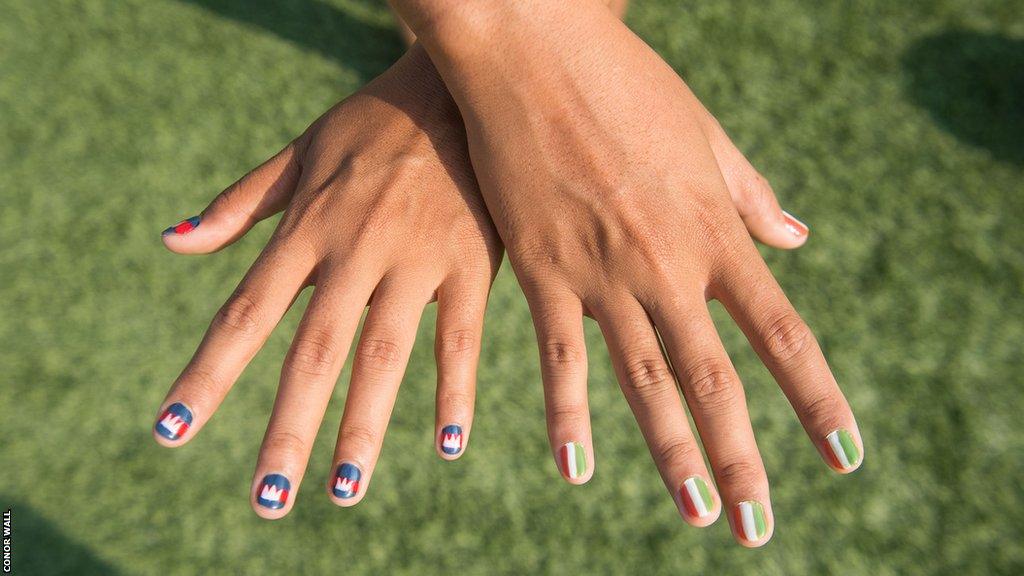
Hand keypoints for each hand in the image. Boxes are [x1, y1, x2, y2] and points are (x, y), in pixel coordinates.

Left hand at [152, 45, 501, 517]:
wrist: (457, 84)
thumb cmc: (373, 123)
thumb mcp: (298, 152)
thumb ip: (240, 204)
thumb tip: (173, 243)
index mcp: (306, 228)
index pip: (245, 314)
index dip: (208, 375)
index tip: (172, 431)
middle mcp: (352, 249)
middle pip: (311, 351)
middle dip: (287, 429)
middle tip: (267, 501)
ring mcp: (414, 257)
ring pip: (381, 353)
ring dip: (363, 425)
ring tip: (343, 490)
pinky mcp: (470, 260)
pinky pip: (458, 334)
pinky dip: (453, 391)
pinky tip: (447, 446)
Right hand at [396, 0, 860, 545]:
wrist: (535, 50)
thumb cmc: (625, 82)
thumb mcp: (705, 134)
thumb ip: (751, 195)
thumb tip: (798, 239)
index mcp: (716, 232)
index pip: (783, 335)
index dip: (817, 401)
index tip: (841, 455)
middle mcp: (668, 266)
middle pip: (717, 383)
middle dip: (744, 461)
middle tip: (759, 528)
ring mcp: (603, 273)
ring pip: (647, 385)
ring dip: (674, 457)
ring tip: (699, 514)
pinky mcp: (543, 270)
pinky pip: (562, 357)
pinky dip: (569, 417)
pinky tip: (577, 470)